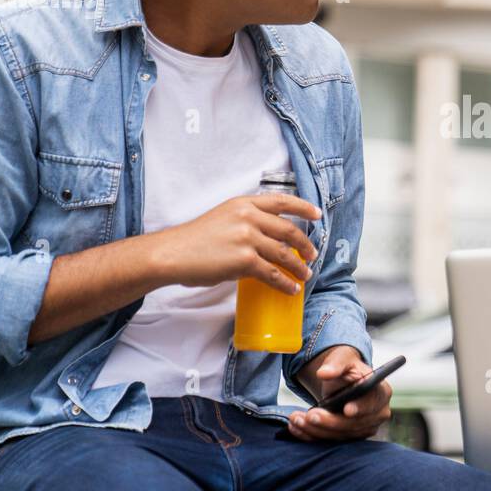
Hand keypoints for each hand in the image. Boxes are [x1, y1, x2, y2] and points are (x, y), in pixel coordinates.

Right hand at [150, 193, 319, 293]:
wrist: (172, 253)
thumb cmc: (193, 240)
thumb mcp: (223, 218)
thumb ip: (245, 222)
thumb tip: (267, 239)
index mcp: (243, 203)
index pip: (281, 201)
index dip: (303, 207)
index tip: (318, 214)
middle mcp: (249, 217)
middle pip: (288, 230)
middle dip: (305, 244)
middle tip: (312, 254)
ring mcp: (248, 238)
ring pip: (284, 254)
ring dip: (298, 267)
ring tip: (304, 275)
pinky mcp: (245, 260)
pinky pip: (273, 274)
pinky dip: (285, 283)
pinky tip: (291, 289)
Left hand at [287, 345, 391, 441]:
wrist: (342, 380)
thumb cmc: (346, 367)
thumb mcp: (342, 358)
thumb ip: (335, 364)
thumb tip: (324, 373)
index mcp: (381, 392)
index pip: (374, 402)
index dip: (361, 407)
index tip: (346, 409)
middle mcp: (377, 413)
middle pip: (355, 424)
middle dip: (330, 421)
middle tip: (310, 415)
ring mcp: (364, 428)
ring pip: (340, 435)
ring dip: (316, 430)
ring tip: (296, 419)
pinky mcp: (349, 436)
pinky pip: (330, 441)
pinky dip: (311, 435)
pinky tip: (296, 428)